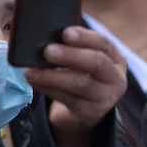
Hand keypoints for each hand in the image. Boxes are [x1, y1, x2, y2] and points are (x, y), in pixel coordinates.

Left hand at [23, 27, 125, 146]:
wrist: (82, 112)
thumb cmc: (78, 76)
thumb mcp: (81, 60)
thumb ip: (70, 48)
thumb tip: (42, 38)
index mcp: (115, 59)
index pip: (103, 44)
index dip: (85, 38)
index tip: (65, 33)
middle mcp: (116, 78)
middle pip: (97, 63)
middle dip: (71, 55)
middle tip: (47, 51)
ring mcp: (106, 98)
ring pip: (81, 84)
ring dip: (53, 75)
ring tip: (30, 70)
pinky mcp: (91, 113)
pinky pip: (68, 99)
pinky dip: (48, 88)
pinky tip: (34, 81)